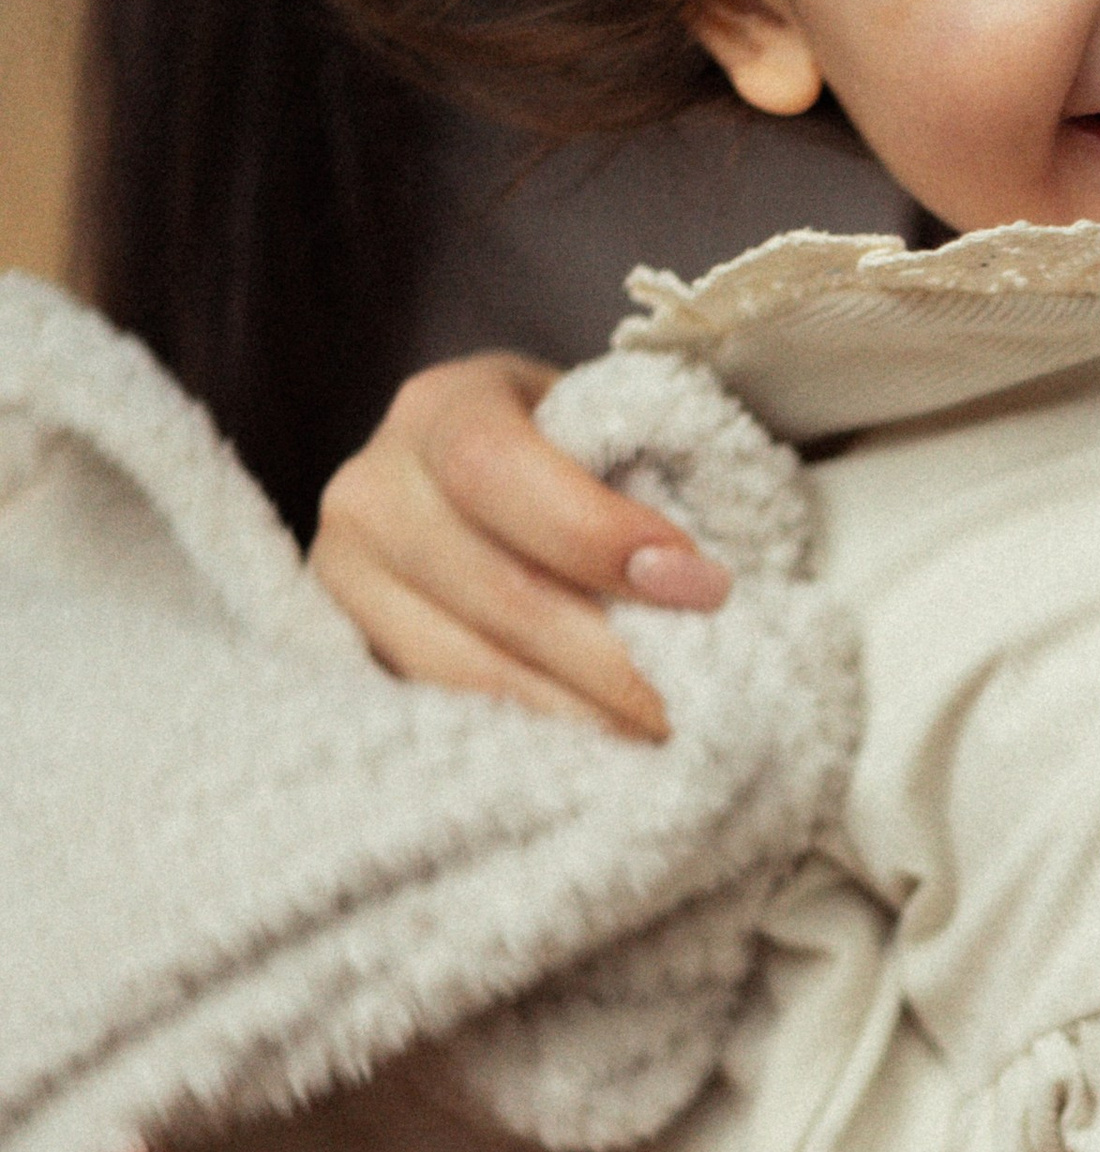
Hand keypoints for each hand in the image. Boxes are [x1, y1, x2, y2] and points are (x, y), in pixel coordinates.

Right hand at [310, 352, 729, 735]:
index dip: (595, 532)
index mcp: (442, 408)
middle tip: (701, 694)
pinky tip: (599, 743)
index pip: (494, 467)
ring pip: (469, 670)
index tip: (701, 586)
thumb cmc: (568, 458)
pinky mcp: (355, 654)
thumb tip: (698, 584)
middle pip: (495, 591)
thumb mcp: (603, 430)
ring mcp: (347, 579)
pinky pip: (447, 709)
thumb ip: (643, 471)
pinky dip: (534, 732)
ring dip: (580, 712)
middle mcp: (372, 489)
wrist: (476, 496)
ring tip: (662, 731)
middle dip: (613, 656)